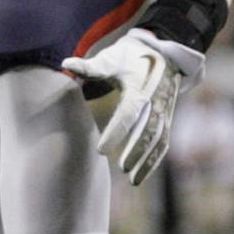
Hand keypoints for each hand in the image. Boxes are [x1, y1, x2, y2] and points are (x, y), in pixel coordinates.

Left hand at [62, 26, 202, 185]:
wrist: (161, 54)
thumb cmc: (129, 58)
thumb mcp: (110, 59)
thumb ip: (89, 67)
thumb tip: (66, 63)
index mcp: (140, 87)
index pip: (129, 112)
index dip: (117, 132)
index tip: (101, 150)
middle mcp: (156, 101)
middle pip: (149, 129)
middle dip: (136, 149)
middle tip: (121, 168)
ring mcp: (164, 111)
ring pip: (159, 138)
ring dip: (148, 160)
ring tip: (133, 180)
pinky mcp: (166, 118)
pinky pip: (164, 141)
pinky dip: (155, 159)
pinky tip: (141, 175)